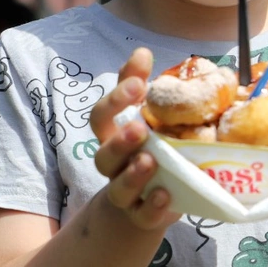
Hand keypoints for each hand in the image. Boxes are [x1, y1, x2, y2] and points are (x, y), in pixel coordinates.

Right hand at [87, 47, 178, 230]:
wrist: (149, 205)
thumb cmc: (152, 151)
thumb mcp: (149, 119)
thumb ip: (142, 87)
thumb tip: (142, 50)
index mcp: (114, 137)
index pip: (102, 117)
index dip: (115, 100)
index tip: (137, 83)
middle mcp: (115, 166)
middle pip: (104, 154)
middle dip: (119, 140)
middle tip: (139, 127)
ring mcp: (127, 193)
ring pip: (119, 187)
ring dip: (132, 174)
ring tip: (150, 161)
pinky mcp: (144, 216)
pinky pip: (143, 214)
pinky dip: (152, 206)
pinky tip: (165, 195)